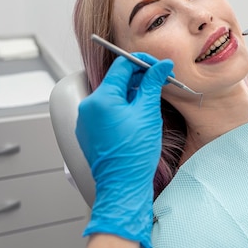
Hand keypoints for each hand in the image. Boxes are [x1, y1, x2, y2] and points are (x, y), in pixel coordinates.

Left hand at [76, 53, 173, 247]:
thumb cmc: (135, 153)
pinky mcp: (88, 131)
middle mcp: (88, 106)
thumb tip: (161, 65)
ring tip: (150, 100)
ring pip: (111, 96)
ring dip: (131, 93)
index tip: (158, 66)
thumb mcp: (148, 112)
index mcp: (101, 98)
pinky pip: (105, 111)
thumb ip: (152, 83)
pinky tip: (137, 116)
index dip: (142, 62)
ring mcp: (85, 120)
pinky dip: (121, 108)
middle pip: (116, 80)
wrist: (122, 185)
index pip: (121, 66)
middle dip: (138, 78)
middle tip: (159, 82)